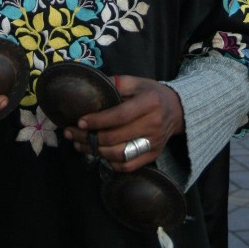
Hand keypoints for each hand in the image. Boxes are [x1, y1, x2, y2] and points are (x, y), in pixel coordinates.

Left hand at [63, 76, 183, 172]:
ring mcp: (153, 143)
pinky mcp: (153, 155)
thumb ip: (115, 84)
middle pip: (116, 138)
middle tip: (71, 134)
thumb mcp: (136, 82)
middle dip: (89, 138)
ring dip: (95, 152)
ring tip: (79, 145)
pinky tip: (98, 154)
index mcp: (148, 103)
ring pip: (120, 155)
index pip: (119, 116)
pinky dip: (110, 163)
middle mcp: (152, 125)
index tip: (79, 122)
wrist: (177, 110)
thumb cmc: (151, 93)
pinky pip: (128, 166)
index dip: (97, 121)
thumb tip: (91, 88)